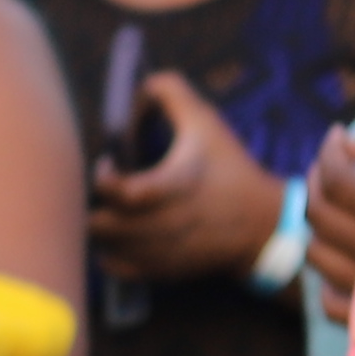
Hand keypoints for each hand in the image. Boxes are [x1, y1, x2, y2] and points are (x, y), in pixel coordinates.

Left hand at [89, 70, 285, 283]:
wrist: (261, 226)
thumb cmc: (230, 170)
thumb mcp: (207, 123)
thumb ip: (172, 93)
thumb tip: (138, 85)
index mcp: (174, 187)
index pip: (120, 193)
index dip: (103, 177)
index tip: (108, 163)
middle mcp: (163, 225)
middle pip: (99, 224)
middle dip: (93, 202)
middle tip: (104, 188)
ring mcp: (160, 252)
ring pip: (102, 246)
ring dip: (98, 225)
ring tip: (108, 207)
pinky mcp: (159, 271)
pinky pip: (113, 266)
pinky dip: (107, 249)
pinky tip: (118, 231)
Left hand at [304, 116, 354, 310]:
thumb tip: (345, 143)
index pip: (338, 179)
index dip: (330, 152)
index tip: (337, 136)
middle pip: (318, 213)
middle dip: (317, 180)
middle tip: (330, 163)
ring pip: (314, 254)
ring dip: (319, 226)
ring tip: (338, 205)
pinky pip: (330, 301)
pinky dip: (330, 281)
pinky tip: (346, 258)